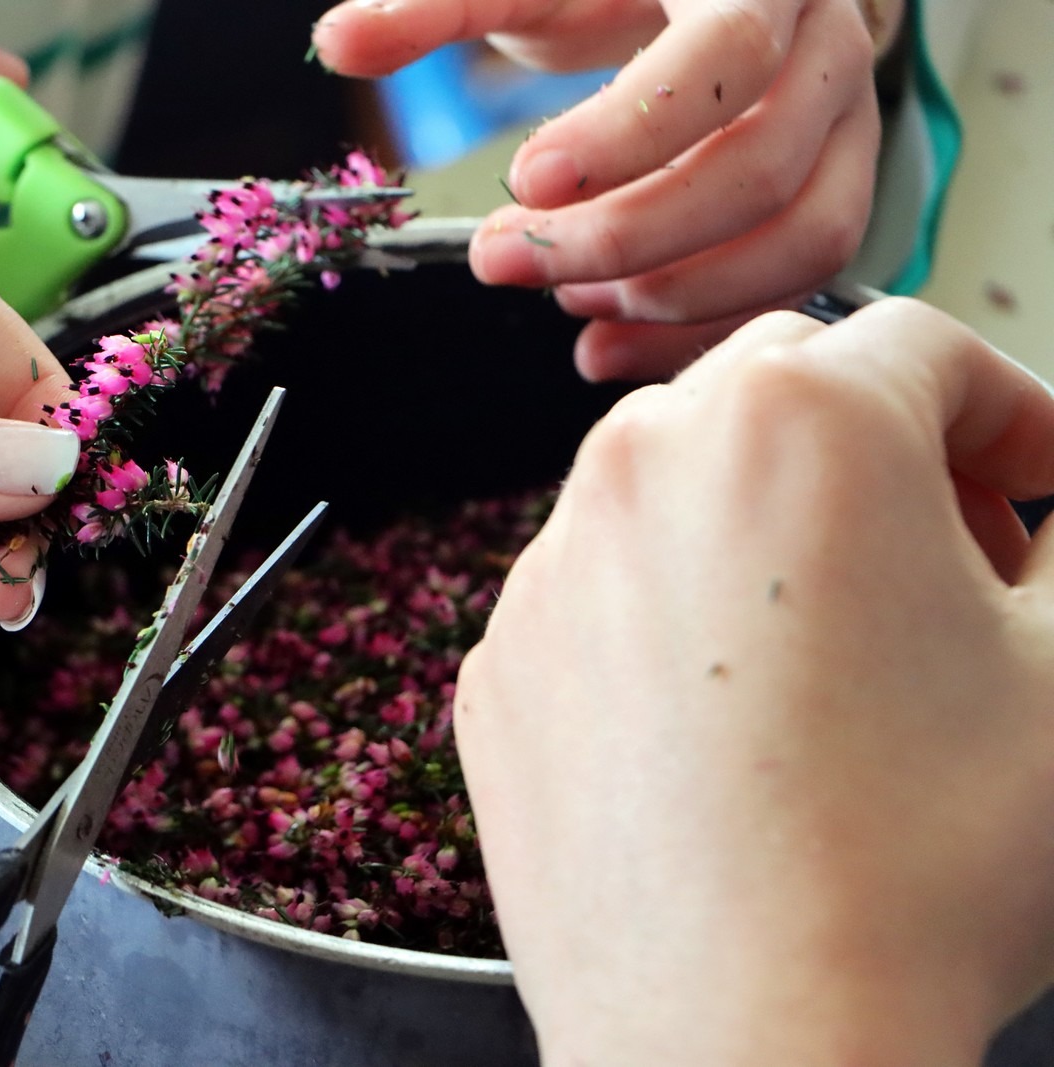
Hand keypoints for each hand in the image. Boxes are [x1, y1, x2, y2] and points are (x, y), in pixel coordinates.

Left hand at [313, 0, 894, 379]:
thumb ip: (439, 2)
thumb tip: (335, 41)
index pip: (718, 61)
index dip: (624, 136)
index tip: (526, 182)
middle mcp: (826, 48)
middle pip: (759, 170)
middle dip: (622, 238)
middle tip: (502, 260)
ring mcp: (850, 123)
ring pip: (802, 239)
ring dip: (672, 296)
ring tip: (564, 302)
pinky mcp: (842, 184)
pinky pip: (800, 281)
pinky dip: (702, 328)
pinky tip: (608, 341)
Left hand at [455, 300, 1053, 1063]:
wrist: (744, 1035)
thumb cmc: (920, 859)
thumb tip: (1047, 512)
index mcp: (795, 423)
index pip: (925, 346)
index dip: (1012, 415)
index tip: (1038, 494)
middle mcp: (642, 463)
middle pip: (784, 391)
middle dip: (881, 448)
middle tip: (950, 563)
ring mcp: (549, 565)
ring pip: (674, 482)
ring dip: (766, 523)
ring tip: (836, 645)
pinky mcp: (500, 660)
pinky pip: (596, 589)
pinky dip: (668, 612)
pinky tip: (727, 719)